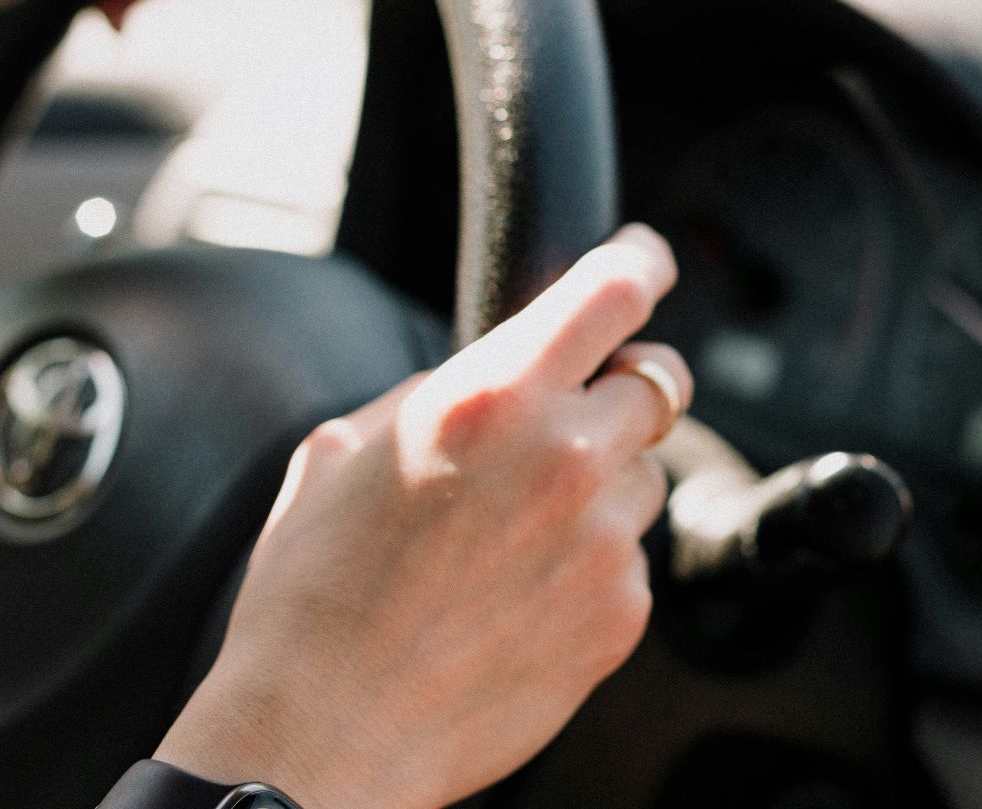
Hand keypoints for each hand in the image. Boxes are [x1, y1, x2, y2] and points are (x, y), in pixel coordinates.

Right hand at [154, 225, 693, 808]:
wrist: (323, 734)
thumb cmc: (315, 595)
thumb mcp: (347, 448)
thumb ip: (446, 388)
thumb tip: (502, 365)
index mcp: (495, 396)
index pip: (615, 291)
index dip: (642, 262)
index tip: (648, 258)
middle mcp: (567, 456)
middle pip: (656, 381)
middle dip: (619, 388)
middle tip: (569, 417)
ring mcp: (605, 537)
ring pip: (644, 474)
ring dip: (601, 484)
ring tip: (512, 535)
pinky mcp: (623, 610)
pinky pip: (631, 557)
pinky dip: (591, 562)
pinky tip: (518, 594)